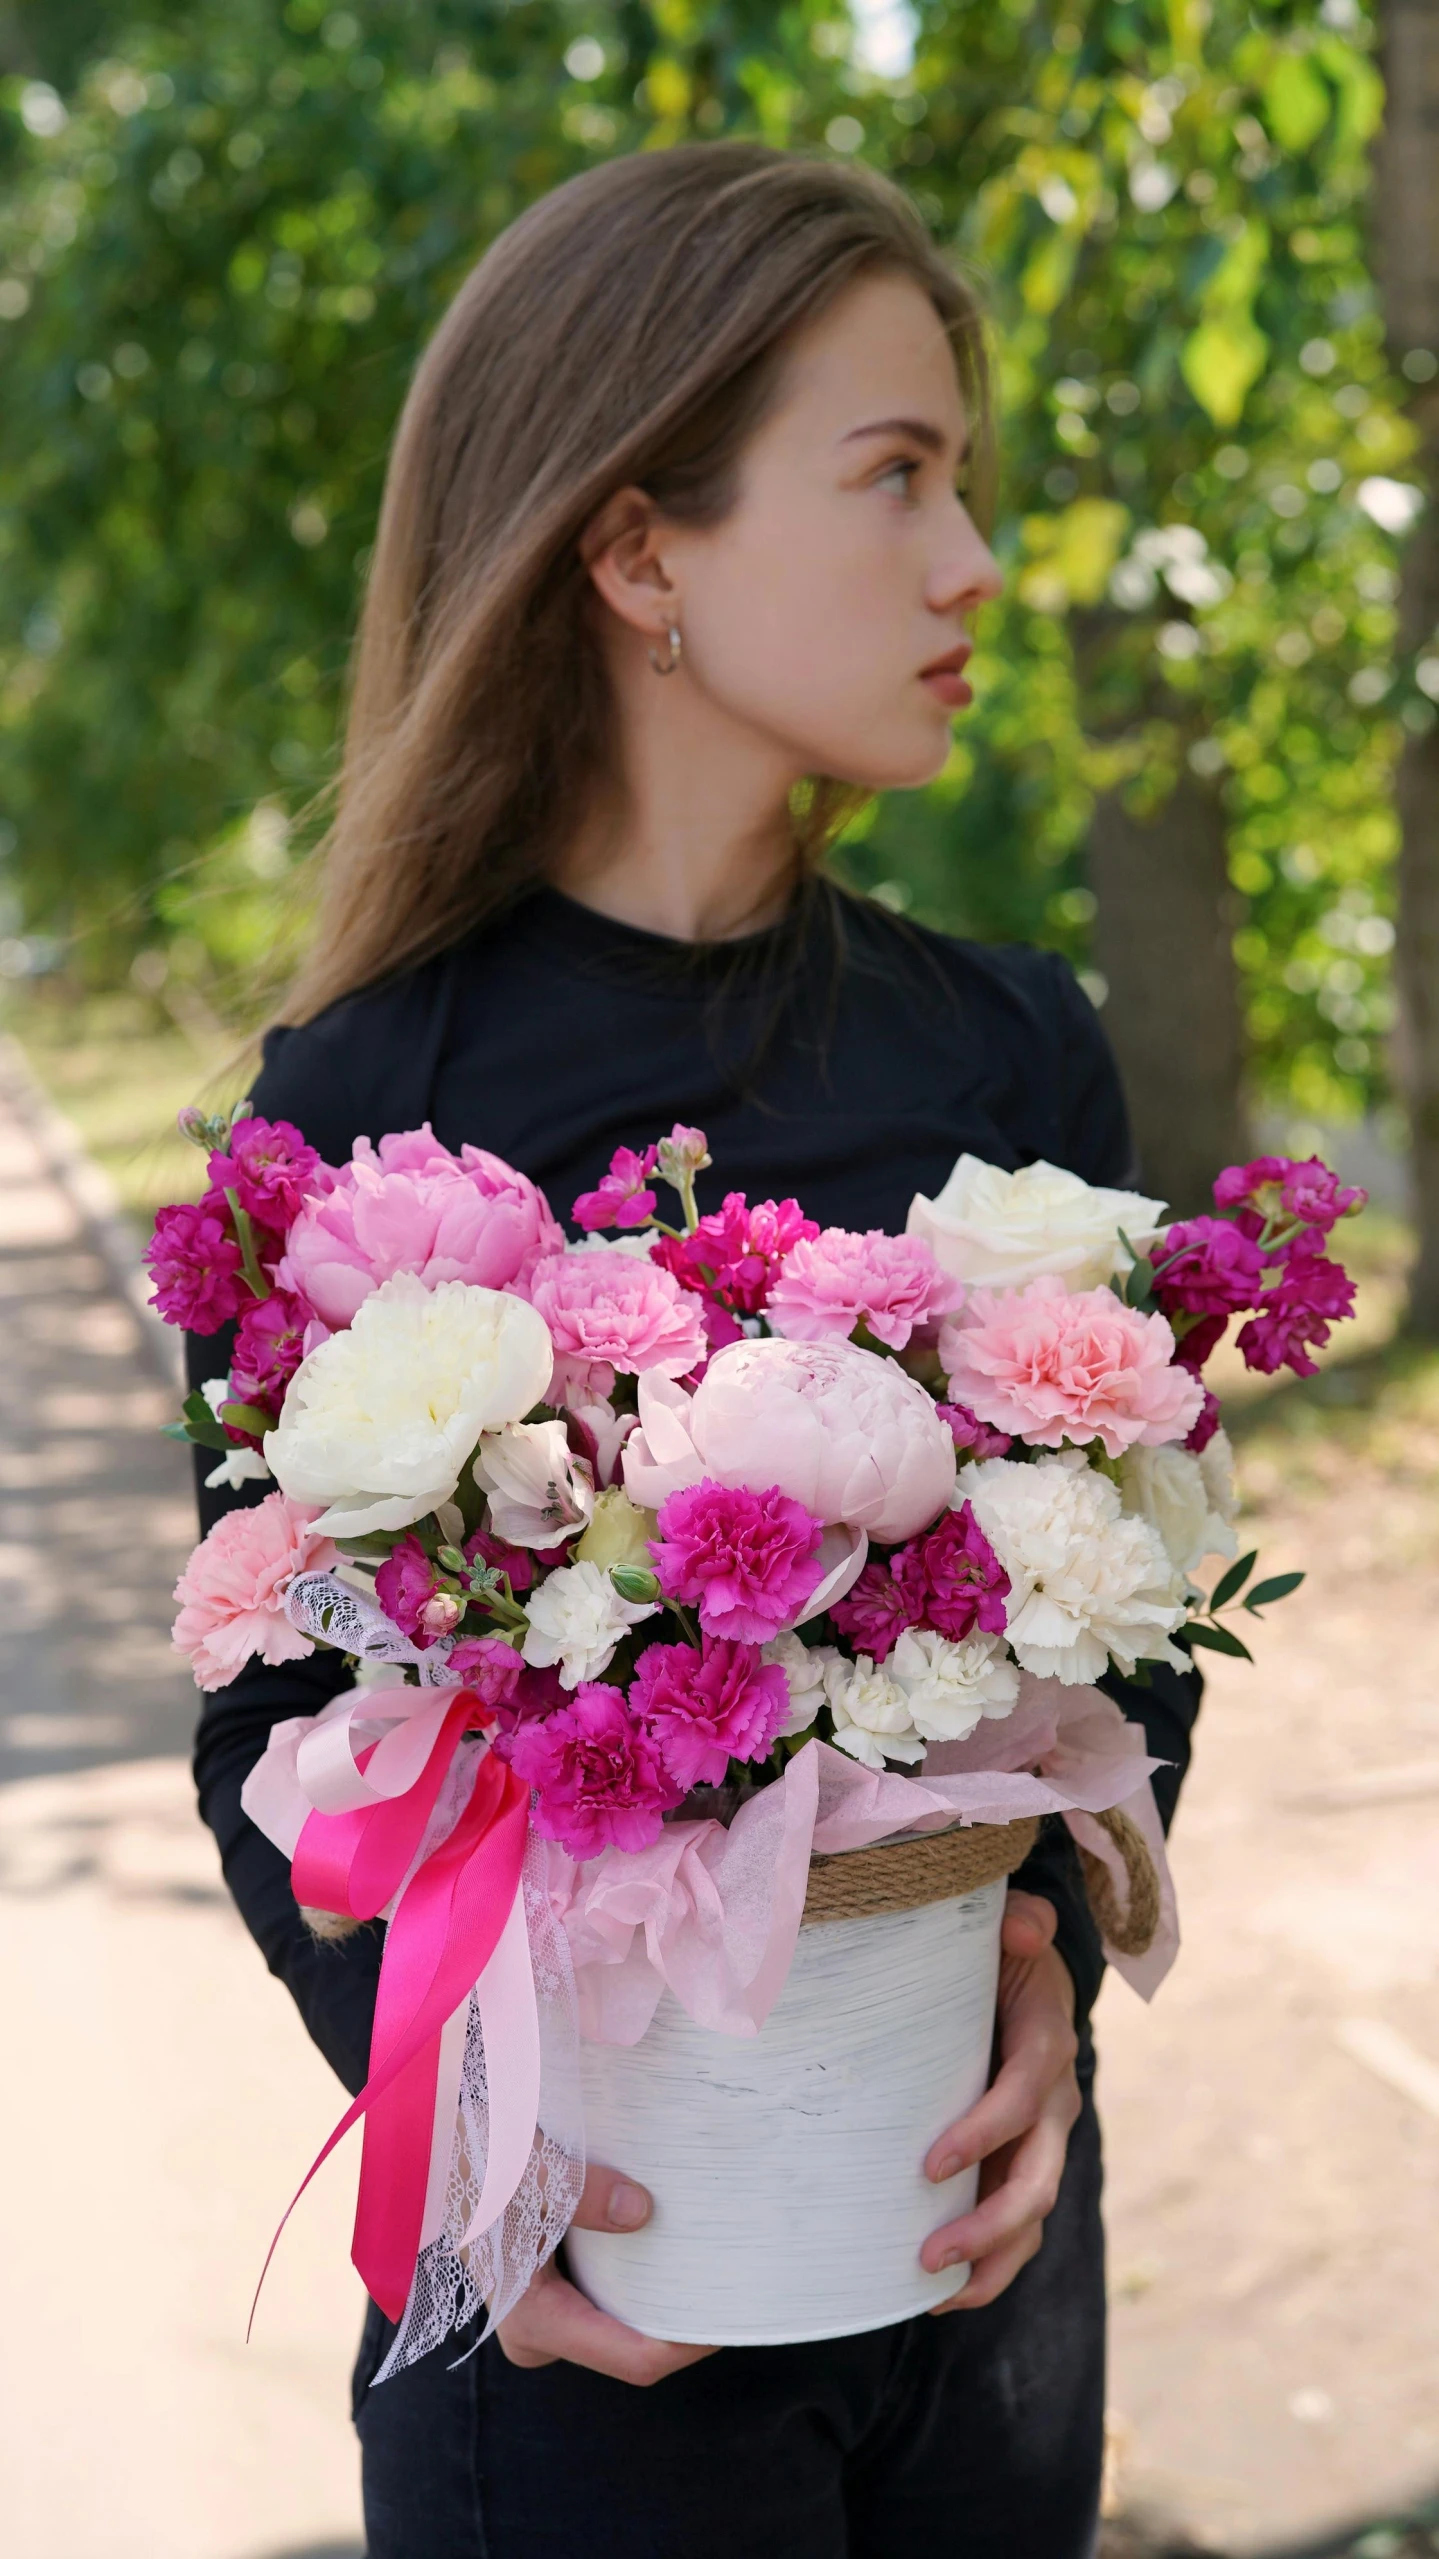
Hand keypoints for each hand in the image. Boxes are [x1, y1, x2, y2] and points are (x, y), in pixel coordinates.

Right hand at [495, 2161, 719, 2384]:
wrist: (430, 2141)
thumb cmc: (474, 2154)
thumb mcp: (522, 2165)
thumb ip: (575, 2191)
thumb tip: (639, 2210)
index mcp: (532, 2318)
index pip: (635, 2359)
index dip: (689, 2345)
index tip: (734, 2314)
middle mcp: (535, 2331)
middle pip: (630, 2346)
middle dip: (679, 2320)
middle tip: (730, 2280)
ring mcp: (538, 2312)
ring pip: (618, 2324)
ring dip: (659, 2297)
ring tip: (706, 2258)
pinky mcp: (541, 2287)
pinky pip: (604, 2299)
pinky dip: (635, 2278)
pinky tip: (664, 2242)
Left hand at [919, 1888, 1080, 2312]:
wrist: (1020, 1981)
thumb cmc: (996, 1957)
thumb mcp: (1006, 1929)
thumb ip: (1018, 1922)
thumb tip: (1024, 1929)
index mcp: (1046, 2043)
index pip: (1026, 2095)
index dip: (985, 2131)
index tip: (930, 2164)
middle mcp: (1054, 2102)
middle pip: (1039, 2177)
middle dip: (988, 2222)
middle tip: (928, 2253)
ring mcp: (1043, 2142)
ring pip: (1034, 2216)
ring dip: (990, 2259)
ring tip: (931, 2289)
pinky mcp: (1023, 2166)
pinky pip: (1019, 2230)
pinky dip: (989, 2268)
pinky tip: (940, 2296)